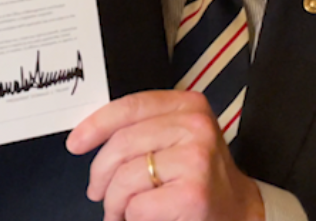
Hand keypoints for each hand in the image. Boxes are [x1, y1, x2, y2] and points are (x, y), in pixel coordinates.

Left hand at [66, 91, 264, 220]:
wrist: (238, 211)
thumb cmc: (200, 178)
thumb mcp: (178, 139)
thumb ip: (144, 129)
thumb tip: (91, 133)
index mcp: (189, 105)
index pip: (131, 106)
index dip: (96, 124)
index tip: (76, 142)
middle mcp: (195, 126)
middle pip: (121, 145)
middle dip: (101, 175)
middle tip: (99, 191)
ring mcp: (196, 159)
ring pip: (125, 178)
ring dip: (114, 202)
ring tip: (120, 210)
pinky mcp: (192, 193)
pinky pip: (137, 205)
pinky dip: (131, 216)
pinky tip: (140, 217)